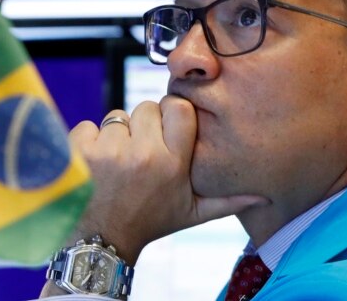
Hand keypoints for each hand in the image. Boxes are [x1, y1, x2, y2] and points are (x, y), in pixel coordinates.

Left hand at [68, 94, 267, 264]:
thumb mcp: (193, 213)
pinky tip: (98, 163)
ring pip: (117, 116)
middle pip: (147, 107)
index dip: (173, 112)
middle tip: (143, 150)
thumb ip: (229, 200)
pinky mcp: (82, 153)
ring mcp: (111, 152)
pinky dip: (90, 141)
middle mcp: (144, 155)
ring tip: (120, 162)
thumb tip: (265, 195)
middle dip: (144, 124)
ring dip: (117, 134)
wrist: (104, 239)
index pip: (179, 107)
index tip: (169, 128)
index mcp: (173, 164)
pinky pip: (88, 125)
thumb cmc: (151, 220)